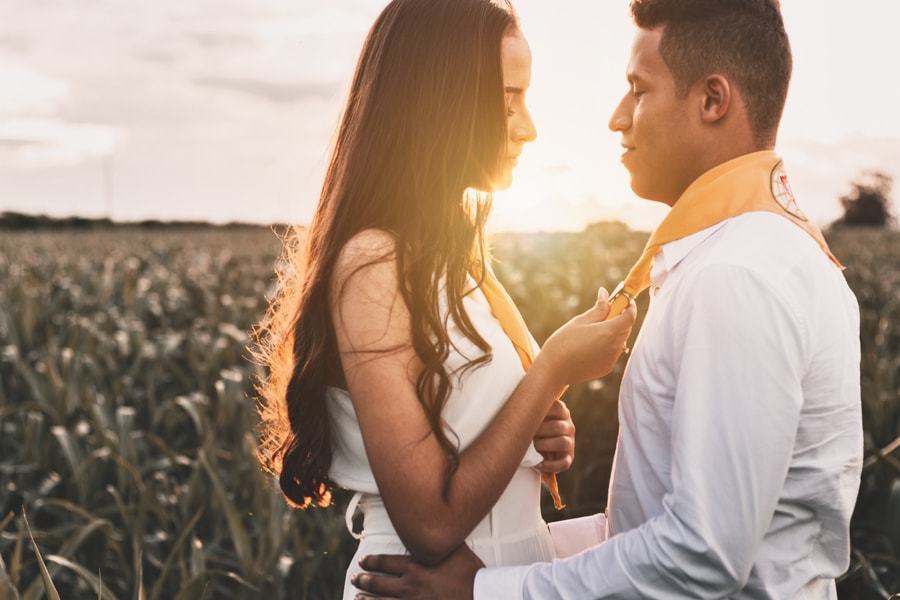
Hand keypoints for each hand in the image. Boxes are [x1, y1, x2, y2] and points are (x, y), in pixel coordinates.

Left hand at [353, 544, 483, 599]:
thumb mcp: (456, 548)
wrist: (480, 595)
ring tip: (356, 599)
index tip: (363, 561)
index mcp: (416, 566)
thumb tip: (436, 520)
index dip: (372, 562)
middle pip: (379, 583)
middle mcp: (409, 586)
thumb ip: (440, 538)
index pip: (386, 562)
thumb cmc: (470, 573)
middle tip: (355, 578)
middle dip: (364, 581)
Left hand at [534, 399, 574, 472]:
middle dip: (540, 431)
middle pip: (557, 427)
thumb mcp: (535, 417)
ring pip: (563, 443)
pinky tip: (538, 464)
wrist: (539, 448)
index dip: (545, 411)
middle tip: (527, 434)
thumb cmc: (533, 427)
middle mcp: (568, 427)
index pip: (558, 408)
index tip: (529, 414)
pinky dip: (550, 465)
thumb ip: (531, 412)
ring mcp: (570, 442)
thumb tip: (514, 411)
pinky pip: (564, 463)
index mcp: (562, 413)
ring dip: (546, 445)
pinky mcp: (568, 458)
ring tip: (533, 447)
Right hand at [535, 287, 636, 387]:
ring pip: (620, 340)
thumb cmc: (563, 343)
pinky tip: (590, 345)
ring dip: (614, 332)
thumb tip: (605, 293)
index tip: (624, 300)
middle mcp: (615, 347)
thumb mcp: (580, 321)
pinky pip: (613, 352)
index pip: (630, 316)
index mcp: (609, 332)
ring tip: (594, 330)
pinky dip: (608, 345)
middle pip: (626, 328)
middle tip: (606, 311)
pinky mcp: (607, 368)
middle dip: (620, 318)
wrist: (554, 370)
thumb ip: (598, 308)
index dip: (630, 306)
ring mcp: (612, 359)